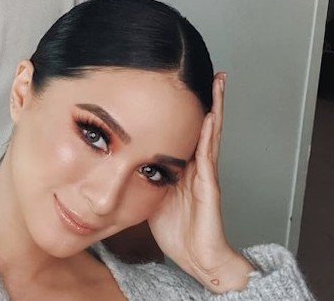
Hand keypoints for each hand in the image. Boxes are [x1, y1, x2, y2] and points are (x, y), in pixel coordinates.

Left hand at [147, 73, 254, 292]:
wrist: (198, 260)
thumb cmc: (177, 230)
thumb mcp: (150, 195)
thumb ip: (140, 175)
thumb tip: (116, 160)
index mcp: (184, 167)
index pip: (186, 130)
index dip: (187, 108)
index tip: (184, 84)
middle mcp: (198, 167)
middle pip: (204, 125)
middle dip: (208, 99)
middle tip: (210, 73)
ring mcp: (206, 175)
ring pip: (211, 134)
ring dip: (215, 108)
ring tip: (217, 84)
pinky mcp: (209, 188)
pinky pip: (209, 157)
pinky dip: (210, 136)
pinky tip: (209, 118)